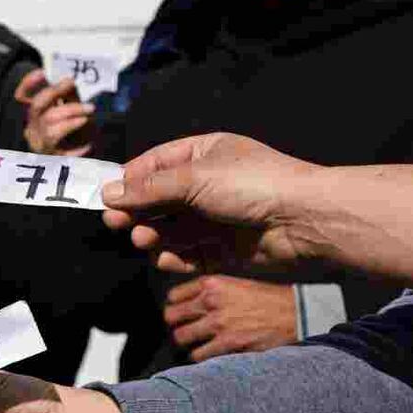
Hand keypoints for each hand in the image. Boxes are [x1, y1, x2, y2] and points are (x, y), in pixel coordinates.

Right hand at [14, 70, 94, 156]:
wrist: (88, 166)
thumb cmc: (79, 136)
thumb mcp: (74, 112)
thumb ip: (69, 96)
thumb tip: (67, 80)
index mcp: (35, 117)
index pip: (22, 99)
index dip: (27, 85)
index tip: (42, 73)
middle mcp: (33, 130)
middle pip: (37, 107)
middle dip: (56, 93)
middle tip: (72, 84)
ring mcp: (41, 145)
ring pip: (49, 122)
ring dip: (71, 111)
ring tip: (89, 110)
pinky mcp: (51, 158)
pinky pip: (59, 140)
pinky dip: (74, 131)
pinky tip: (85, 129)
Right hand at [102, 133, 319, 274]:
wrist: (306, 222)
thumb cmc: (254, 185)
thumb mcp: (194, 178)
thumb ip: (150, 188)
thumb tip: (108, 193)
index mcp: (204, 155)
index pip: (155, 164)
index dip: (130, 179)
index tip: (106, 194)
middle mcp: (207, 186)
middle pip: (158, 199)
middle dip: (137, 210)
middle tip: (115, 222)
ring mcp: (214, 220)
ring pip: (169, 229)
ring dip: (152, 234)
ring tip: (144, 239)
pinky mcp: (221, 251)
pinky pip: (186, 255)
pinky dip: (172, 257)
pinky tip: (164, 257)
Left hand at [164, 275, 296, 361]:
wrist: (293, 313)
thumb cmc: (265, 298)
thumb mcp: (235, 284)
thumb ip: (210, 291)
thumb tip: (188, 303)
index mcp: (212, 283)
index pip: (173, 296)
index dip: (175, 306)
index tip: (181, 313)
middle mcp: (211, 301)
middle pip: (171, 317)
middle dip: (176, 325)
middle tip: (185, 329)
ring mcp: (219, 323)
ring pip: (181, 338)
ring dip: (188, 343)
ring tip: (197, 344)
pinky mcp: (229, 343)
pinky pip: (199, 355)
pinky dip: (201, 357)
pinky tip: (210, 354)